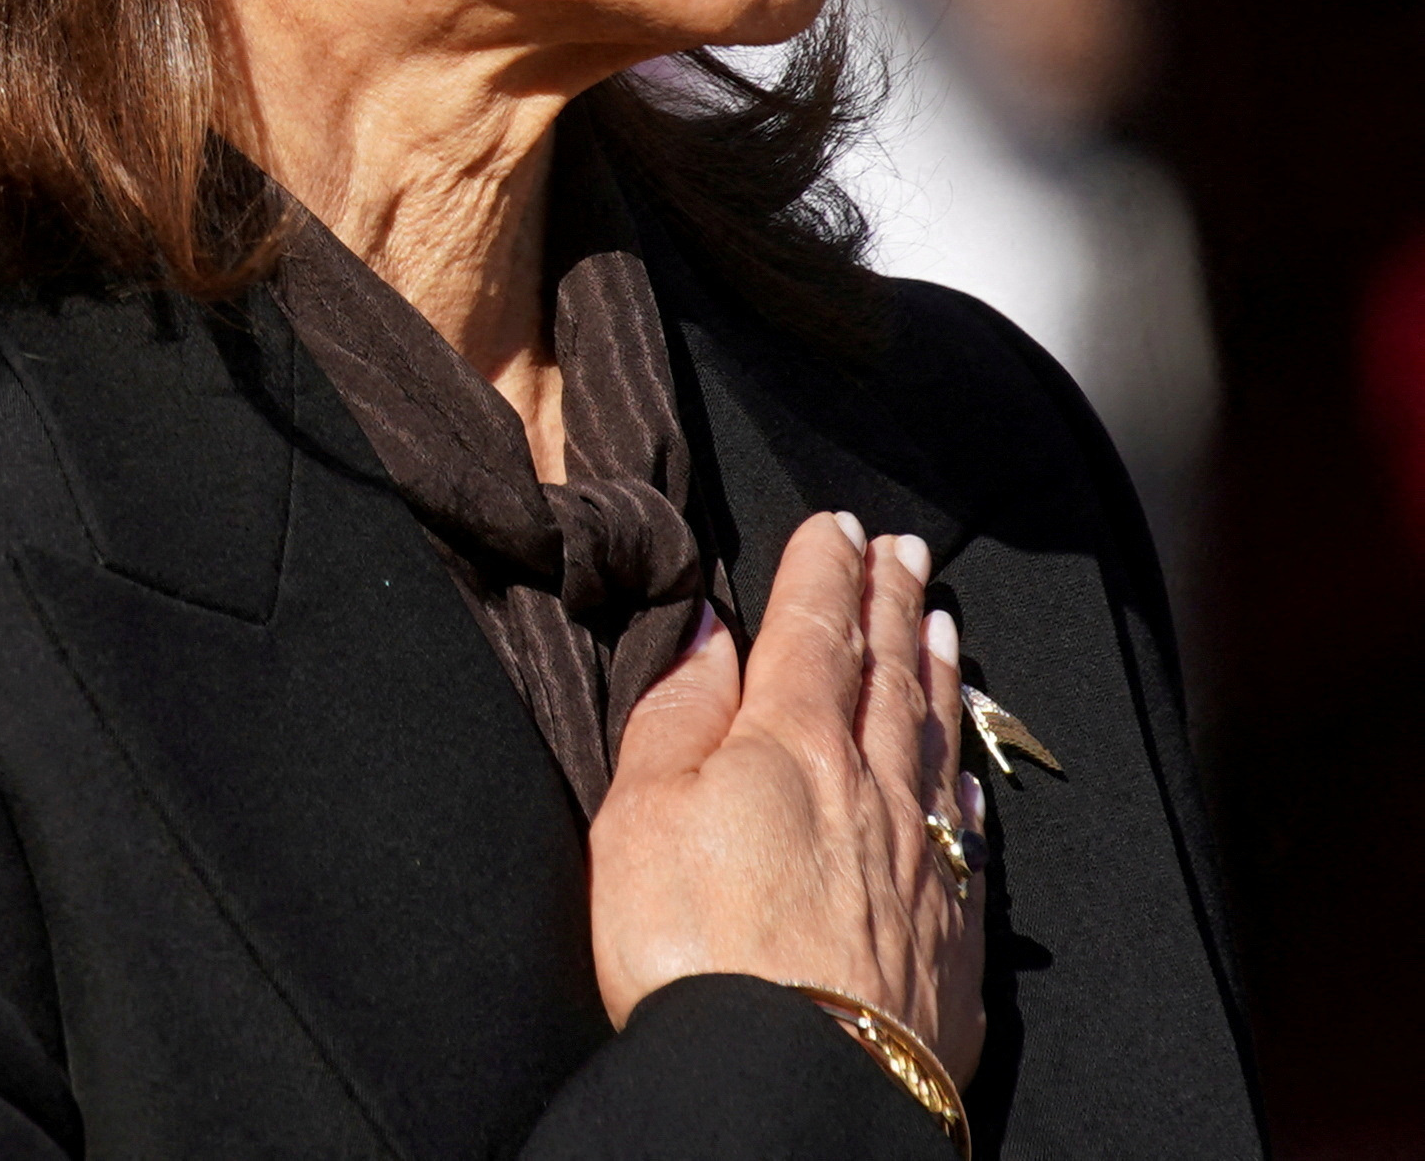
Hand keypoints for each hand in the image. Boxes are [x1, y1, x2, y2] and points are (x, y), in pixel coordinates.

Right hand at [590, 513, 985, 1083]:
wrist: (789, 1082)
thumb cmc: (693, 948)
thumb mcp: (642, 812)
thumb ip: (678, 714)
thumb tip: (710, 633)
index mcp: (786, 743)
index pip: (810, 632)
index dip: (821, 572)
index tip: (833, 525)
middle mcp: (869, 786)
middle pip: (883, 674)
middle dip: (888, 604)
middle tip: (902, 550)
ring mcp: (921, 862)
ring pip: (935, 742)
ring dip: (935, 675)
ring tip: (940, 626)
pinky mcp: (949, 938)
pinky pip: (965, 834)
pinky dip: (963, 785)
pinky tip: (963, 772)